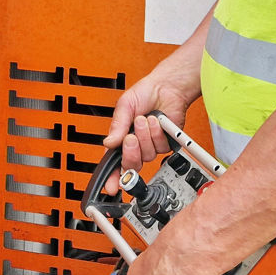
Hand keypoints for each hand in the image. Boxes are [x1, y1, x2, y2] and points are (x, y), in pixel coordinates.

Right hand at [102, 63, 198, 192]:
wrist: (166, 87)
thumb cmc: (144, 93)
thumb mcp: (124, 106)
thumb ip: (117, 126)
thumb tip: (108, 144)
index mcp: (121, 137)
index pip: (114, 162)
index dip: (112, 177)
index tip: (111, 187)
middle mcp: (136, 144)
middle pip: (131, 163)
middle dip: (131, 151)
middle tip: (130, 137)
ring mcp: (151, 145)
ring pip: (147, 155)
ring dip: (145, 136)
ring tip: (145, 120)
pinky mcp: (165, 143)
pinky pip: (161, 148)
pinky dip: (158, 134)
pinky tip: (157, 121)